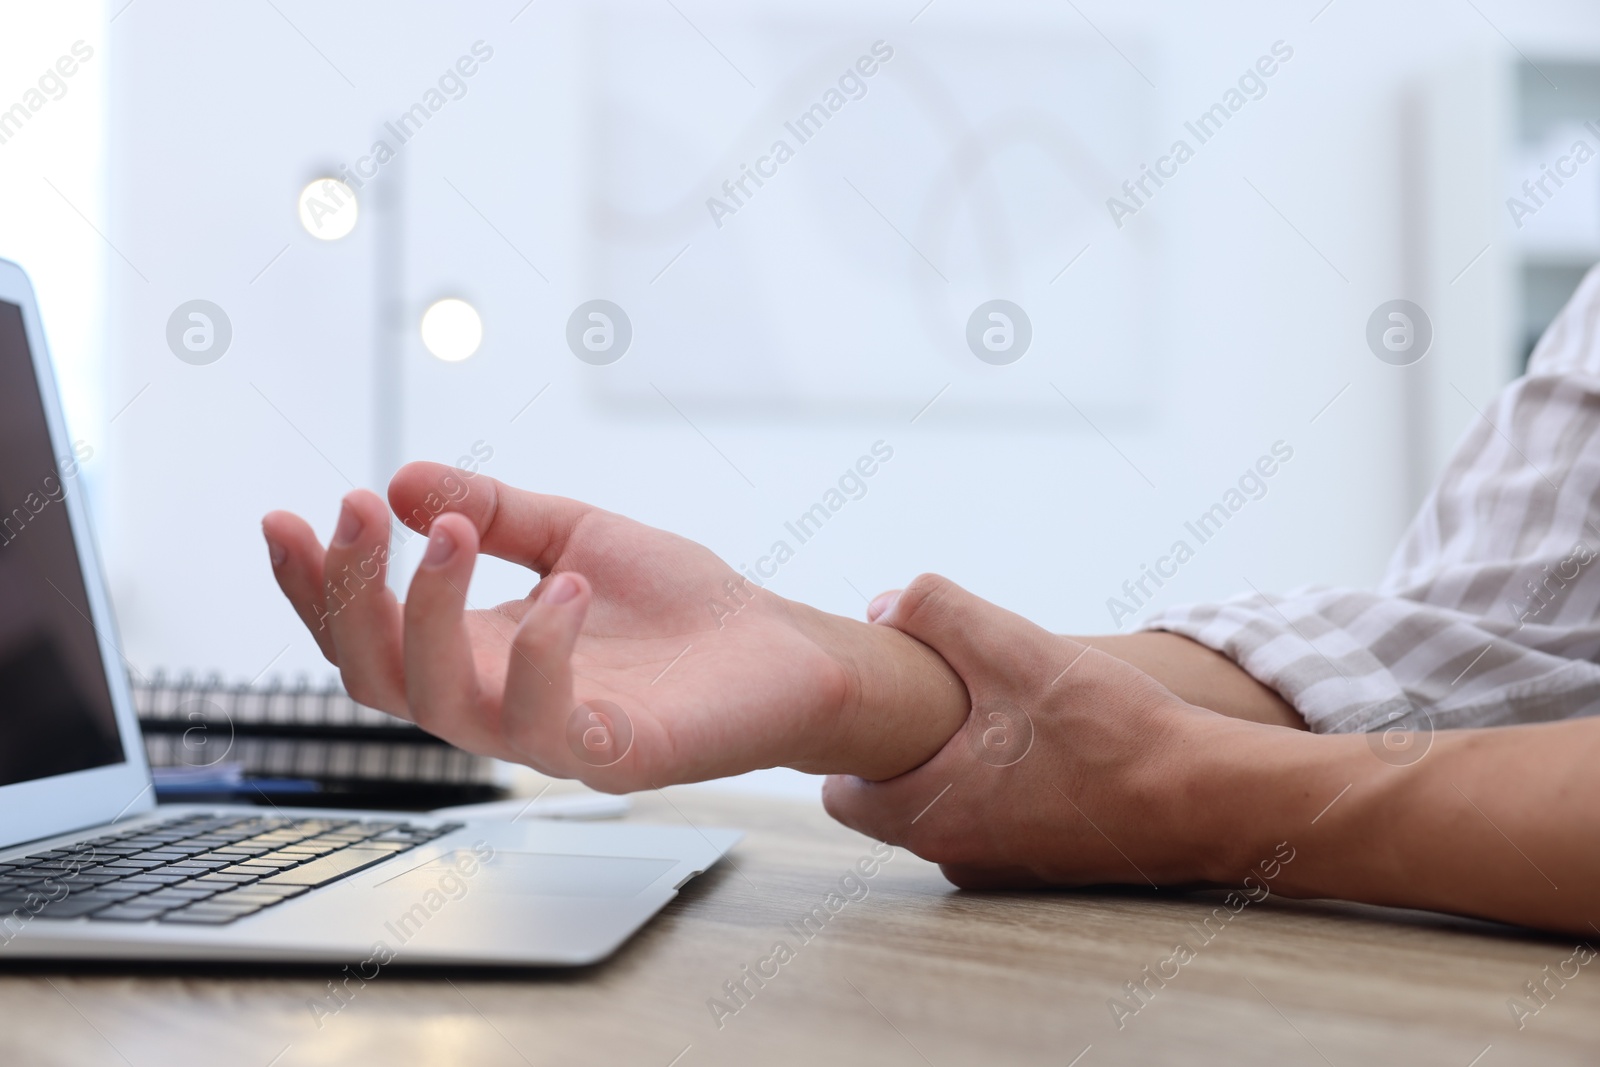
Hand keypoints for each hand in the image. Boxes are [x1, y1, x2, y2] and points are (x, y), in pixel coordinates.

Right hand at [262, 463, 967, 790]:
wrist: (781, 651)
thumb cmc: (679, 605)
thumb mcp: (575, 533)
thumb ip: (496, 514)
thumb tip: (405, 479)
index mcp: (476, 651)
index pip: (363, 636)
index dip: (313, 587)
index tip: (287, 515)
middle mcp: (496, 700)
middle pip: (374, 676)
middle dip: (347, 596)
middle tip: (353, 511)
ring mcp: (551, 735)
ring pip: (439, 705)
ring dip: (427, 614)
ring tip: (448, 534)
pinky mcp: (614, 754)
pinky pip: (547, 725)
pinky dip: (541, 653)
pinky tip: (564, 588)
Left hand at [824, 575, 1230, 888]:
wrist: (1209, 798)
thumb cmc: (1107, 730)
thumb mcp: (1011, 647)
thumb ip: (933, 612)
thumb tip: (883, 607)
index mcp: (928, 815)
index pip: (840, 794)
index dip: (855, 741)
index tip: (888, 701)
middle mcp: (956, 856)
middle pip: (896, 797)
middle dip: (913, 745)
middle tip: (953, 693)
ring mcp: (1003, 869)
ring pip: (951, 806)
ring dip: (965, 762)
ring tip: (1008, 713)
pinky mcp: (1047, 868)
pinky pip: (1000, 819)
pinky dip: (1009, 784)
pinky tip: (1049, 745)